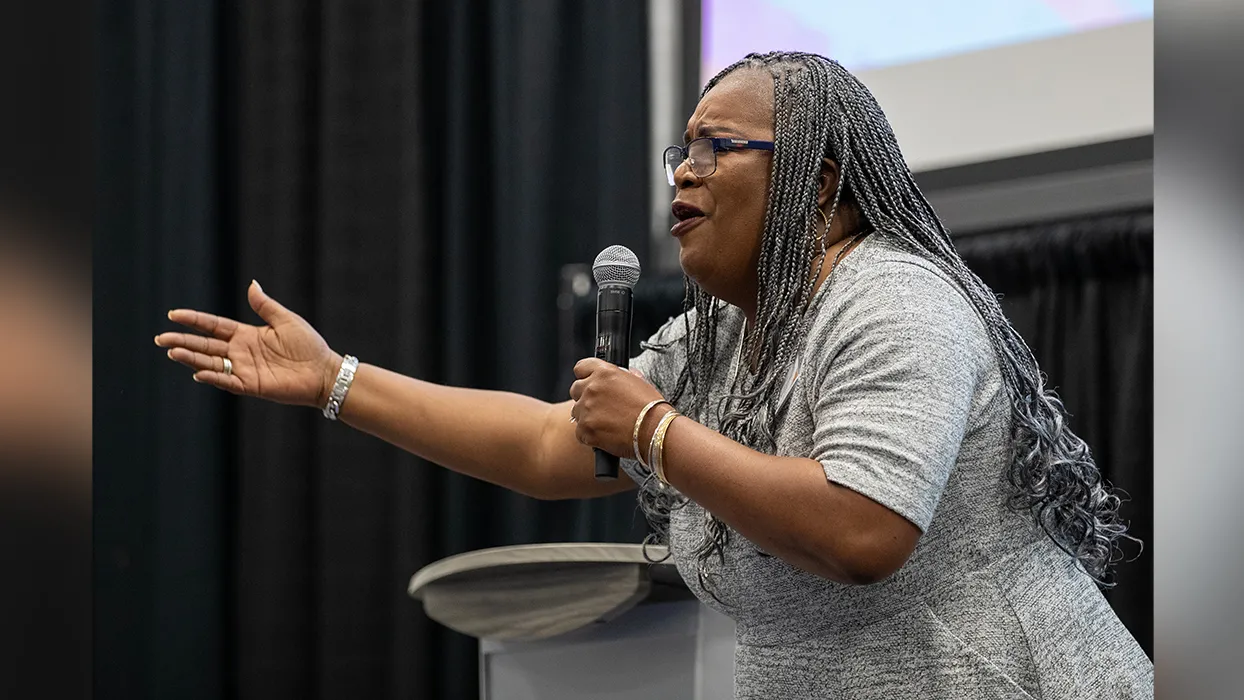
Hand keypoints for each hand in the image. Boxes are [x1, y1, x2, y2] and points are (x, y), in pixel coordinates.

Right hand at [155, 280, 341, 407]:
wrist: (323, 371)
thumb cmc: (308, 345)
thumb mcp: (286, 320)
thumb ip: (265, 306)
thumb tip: (251, 284)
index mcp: (246, 335)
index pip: (213, 326)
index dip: (194, 320)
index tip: (173, 314)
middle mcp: (241, 352)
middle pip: (205, 345)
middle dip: (183, 341)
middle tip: (160, 338)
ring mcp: (244, 370)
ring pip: (211, 363)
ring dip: (191, 358)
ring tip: (172, 352)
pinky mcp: (252, 386)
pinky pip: (228, 381)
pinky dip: (213, 377)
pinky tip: (198, 372)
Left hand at [568, 358, 665, 458]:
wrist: (656, 430)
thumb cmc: (652, 407)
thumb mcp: (639, 381)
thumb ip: (621, 376)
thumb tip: (617, 376)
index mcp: (605, 372)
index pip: (581, 367)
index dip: (585, 376)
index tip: (589, 382)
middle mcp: (592, 388)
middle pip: (575, 389)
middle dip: (585, 397)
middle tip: (600, 407)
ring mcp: (587, 409)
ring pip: (576, 411)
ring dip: (587, 416)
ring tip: (606, 423)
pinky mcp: (586, 429)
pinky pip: (579, 431)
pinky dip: (589, 435)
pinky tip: (605, 435)